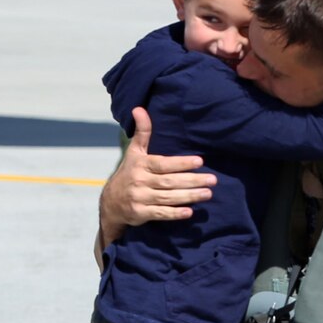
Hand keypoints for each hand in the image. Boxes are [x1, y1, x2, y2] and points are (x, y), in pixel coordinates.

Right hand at [98, 107, 217, 246]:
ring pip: (168, 198)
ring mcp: (139, 199)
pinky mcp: (140, 214)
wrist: (111, 203)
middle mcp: (139, 181)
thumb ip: (142, 132)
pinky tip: (190, 212)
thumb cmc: (129, 173)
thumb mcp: (134, 152)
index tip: (199, 161)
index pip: (163, 164)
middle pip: (169, 182)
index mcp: (140, 165)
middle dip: (192, 181)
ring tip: (208, 193)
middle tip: (212, 180)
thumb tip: (139, 108)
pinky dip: (175, 214)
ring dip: (189, 196)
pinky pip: (160, 213)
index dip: (181, 163)